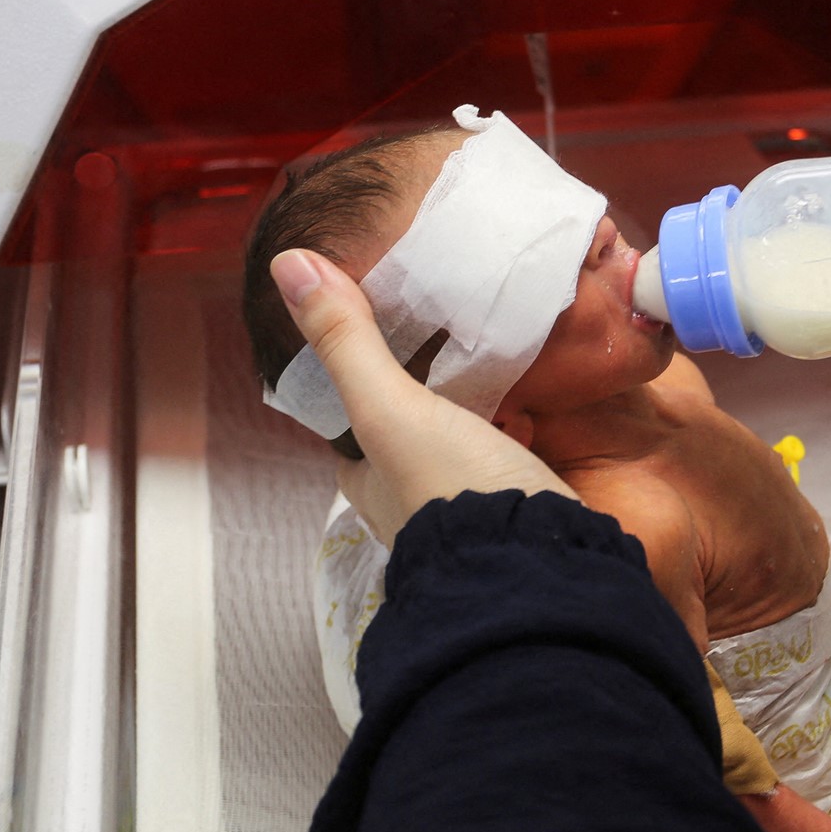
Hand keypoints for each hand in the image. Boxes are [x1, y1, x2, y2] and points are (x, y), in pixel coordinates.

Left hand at [271, 249, 577, 541]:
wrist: (541, 566)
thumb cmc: (452, 491)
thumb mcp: (390, 409)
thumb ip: (348, 342)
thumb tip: (289, 265)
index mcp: (369, 481)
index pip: (350, 414)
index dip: (361, 371)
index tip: (385, 325)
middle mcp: (410, 499)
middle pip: (410, 424)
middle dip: (430, 386)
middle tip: (453, 328)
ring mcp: (468, 505)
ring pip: (463, 440)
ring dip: (479, 404)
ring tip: (499, 347)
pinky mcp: (520, 505)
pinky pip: (511, 452)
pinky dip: (520, 424)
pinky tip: (539, 395)